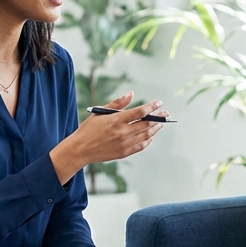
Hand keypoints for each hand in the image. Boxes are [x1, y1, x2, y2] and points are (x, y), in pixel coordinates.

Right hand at [50, 91, 168, 182]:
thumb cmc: (89, 129)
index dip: (151, 107)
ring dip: (156, 129)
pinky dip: (148, 139)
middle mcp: (122, 132)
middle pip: (146, 124)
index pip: (140, 112)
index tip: (159, 103)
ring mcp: (124, 144)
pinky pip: (141, 146)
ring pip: (146, 135)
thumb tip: (131, 93)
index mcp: (116, 120)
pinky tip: (151, 135)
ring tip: (161, 124)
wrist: (80, 149)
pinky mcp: (124, 153)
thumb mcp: (100, 112)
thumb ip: (117, 103)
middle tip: (165, 114)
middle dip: (158, 118)